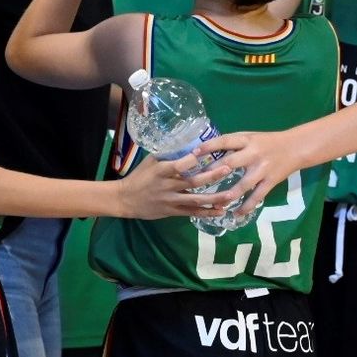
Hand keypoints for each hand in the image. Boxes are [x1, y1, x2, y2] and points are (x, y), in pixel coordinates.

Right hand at [113, 151, 247, 219]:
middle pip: (193, 182)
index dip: (194, 159)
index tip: (209, 152)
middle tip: (229, 168)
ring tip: (231, 195)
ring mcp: (171, 200)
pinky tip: (220, 210)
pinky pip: (192, 213)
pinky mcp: (172, 212)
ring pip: (195, 200)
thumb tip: (188, 143)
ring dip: (214, 198)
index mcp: (162, 170)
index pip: (180, 164)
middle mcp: (168, 186)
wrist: (125, 199)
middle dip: (212, 176)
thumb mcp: (150, 161)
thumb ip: (168, 154)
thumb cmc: (140, 176)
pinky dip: (206, 212)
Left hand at [193, 130, 302, 208]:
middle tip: (196, 183)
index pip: (225, 141)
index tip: (193, 154)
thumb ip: (233, 144)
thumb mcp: (250, 137)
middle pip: (230, 164)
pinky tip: (236, 214)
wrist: (296, 147)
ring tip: (216, 204)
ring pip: (243, 184)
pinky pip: (257, 196)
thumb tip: (208, 152)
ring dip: (228, 195)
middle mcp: (253, 154)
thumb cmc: (268, 142)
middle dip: (212, 173)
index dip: (209, 146)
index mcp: (247, 140)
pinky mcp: (270, 181)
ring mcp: (262, 169)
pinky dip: (247, 206)